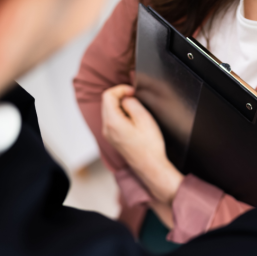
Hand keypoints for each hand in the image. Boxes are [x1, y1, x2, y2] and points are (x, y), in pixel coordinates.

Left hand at [101, 85, 183, 204]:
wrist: (150, 166)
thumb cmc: (150, 146)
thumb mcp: (144, 118)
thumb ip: (132, 104)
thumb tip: (125, 99)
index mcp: (112, 122)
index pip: (107, 95)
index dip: (120, 89)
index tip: (133, 92)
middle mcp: (106, 128)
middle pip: (106, 103)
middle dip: (120, 96)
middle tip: (135, 98)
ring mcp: (108, 135)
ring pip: (109, 112)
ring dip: (120, 106)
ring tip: (136, 110)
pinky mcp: (113, 139)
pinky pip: (112, 121)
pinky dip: (120, 115)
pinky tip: (133, 120)